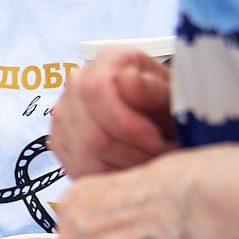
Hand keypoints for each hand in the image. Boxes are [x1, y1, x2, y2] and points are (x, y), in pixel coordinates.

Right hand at [50, 49, 174, 178]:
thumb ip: (156, 92)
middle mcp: (77, 82)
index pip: (95, 90)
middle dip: (134, 154)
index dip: (127, 124)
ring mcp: (64, 114)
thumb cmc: (174, 106)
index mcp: (109, 60)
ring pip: (87, 158)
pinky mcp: (60, 143)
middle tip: (165, 159)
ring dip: (126, 168)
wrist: (168, 119)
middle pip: (92, 134)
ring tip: (155, 162)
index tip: (157, 142)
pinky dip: (112, 177)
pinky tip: (135, 167)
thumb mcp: (177, 98)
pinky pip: (81, 172)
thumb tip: (128, 80)